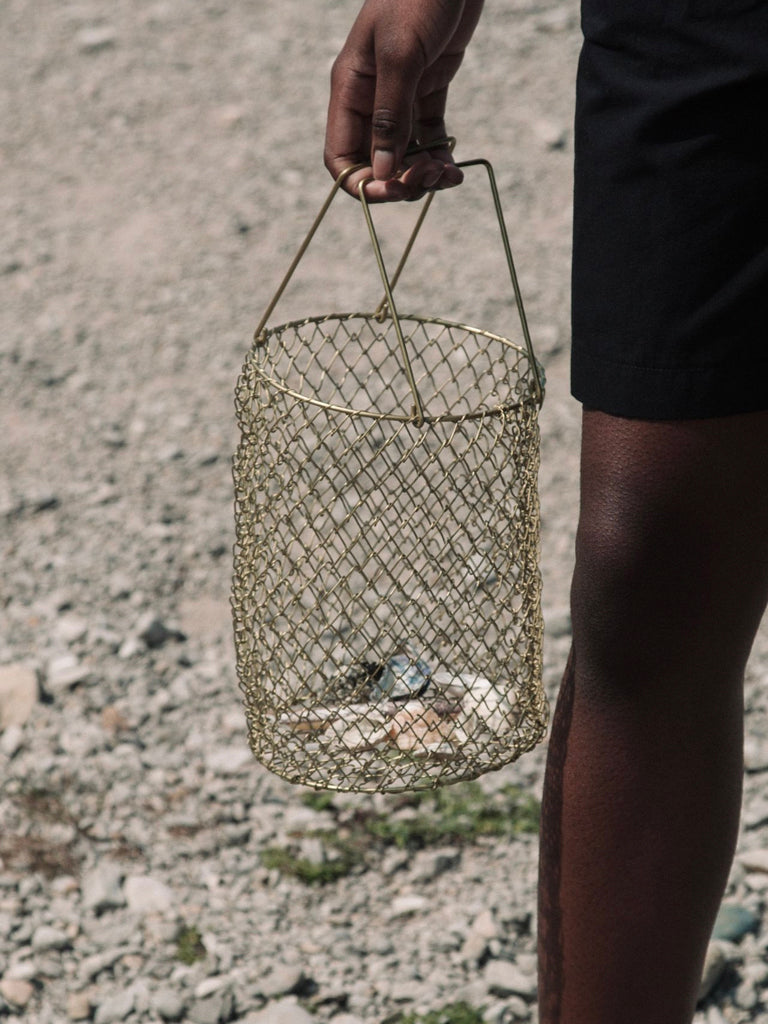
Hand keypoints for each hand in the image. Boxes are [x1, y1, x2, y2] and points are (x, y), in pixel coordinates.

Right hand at [324, 0, 483, 200]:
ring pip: (403, 157)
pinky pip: (428, 139)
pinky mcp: (428, 90)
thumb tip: (382, 173)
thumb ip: (391, 116)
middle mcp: (370, 101)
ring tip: (451, 175)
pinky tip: (457, 166)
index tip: (394, 191)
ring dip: (424, 174)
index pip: (341, 158)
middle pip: (375, 164)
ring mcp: (399, 97)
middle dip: (401, 181)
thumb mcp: (401, 55)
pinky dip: (440, 157)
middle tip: (433, 178)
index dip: (363, 184)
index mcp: (350, 91)